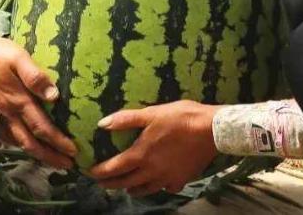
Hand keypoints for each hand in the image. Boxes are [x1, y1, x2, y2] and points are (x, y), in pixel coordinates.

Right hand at [0, 36, 76, 168]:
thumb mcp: (19, 58)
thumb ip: (35, 77)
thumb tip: (54, 96)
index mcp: (18, 101)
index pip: (41, 128)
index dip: (58, 142)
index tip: (73, 151)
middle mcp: (10, 113)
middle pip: (31, 143)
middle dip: (50, 157)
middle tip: (68, 165)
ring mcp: (1, 114)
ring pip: (20, 142)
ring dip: (37, 154)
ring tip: (52, 159)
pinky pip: (9, 136)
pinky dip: (22, 144)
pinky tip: (28, 144)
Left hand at [89, 101, 218, 196]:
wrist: (211, 130)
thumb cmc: (180, 118)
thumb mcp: (151, 113)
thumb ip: (126, 120)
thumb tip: (102, 124)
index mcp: (141, 154)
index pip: (115, 168)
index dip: (100, 172)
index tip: (91, 173)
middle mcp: (152, 171)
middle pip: (127, 182)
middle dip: (112, 184)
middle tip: (102, 183)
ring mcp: (167, 178)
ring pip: (145, 190)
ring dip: (132, 190)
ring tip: (127, 188)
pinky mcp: (181, 180)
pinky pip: (166, 188)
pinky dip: (159, 188)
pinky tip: (159, 183)